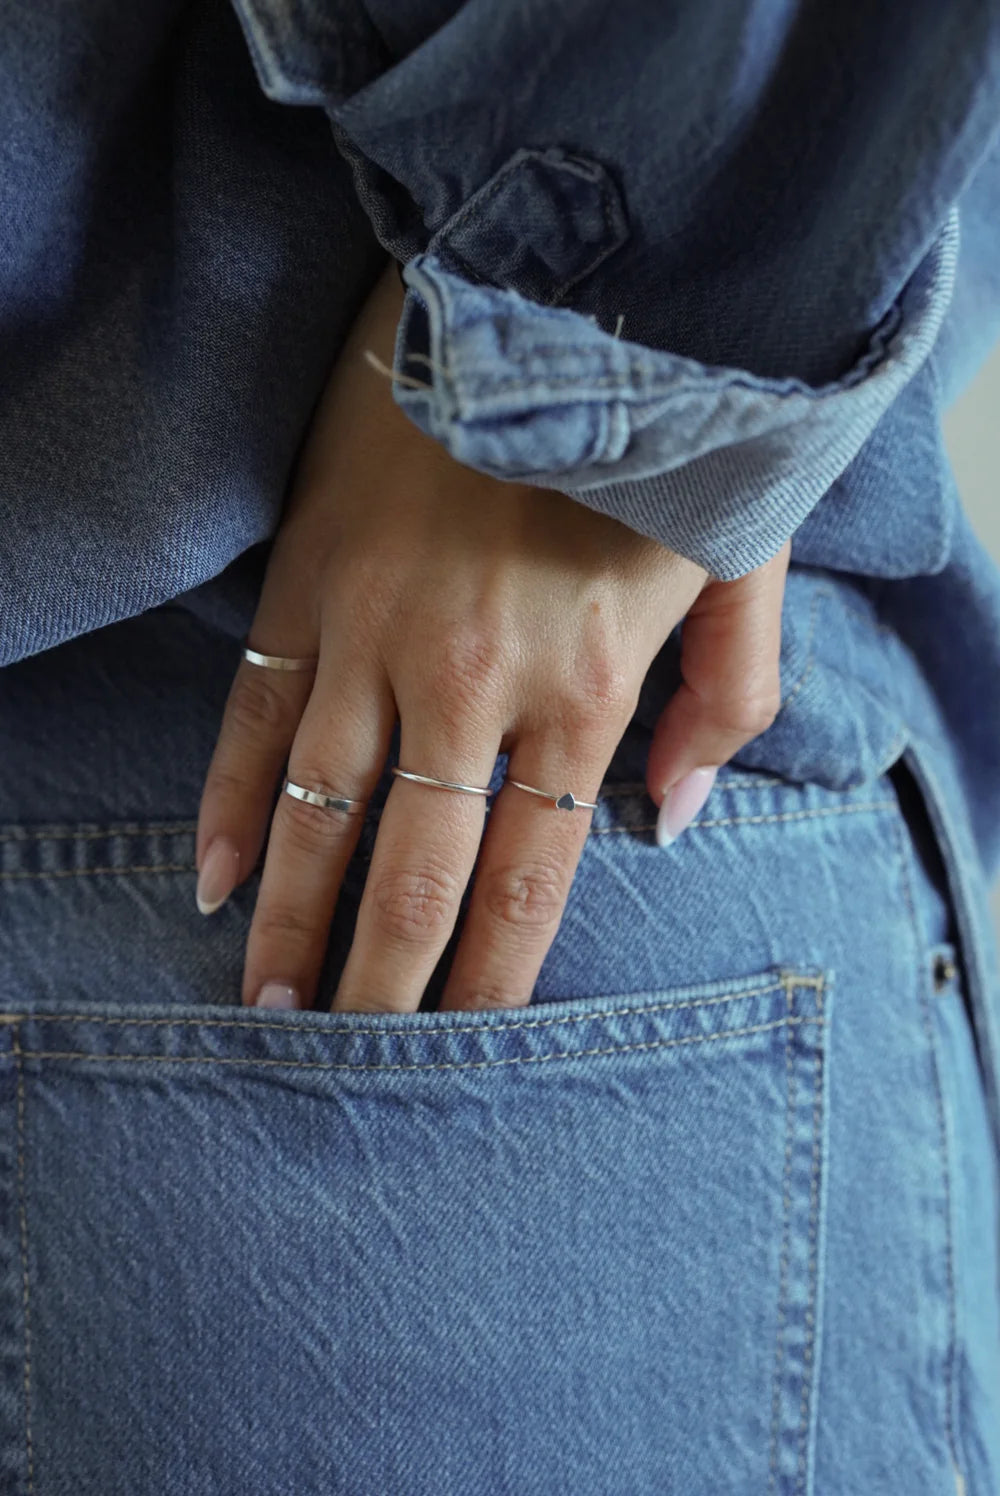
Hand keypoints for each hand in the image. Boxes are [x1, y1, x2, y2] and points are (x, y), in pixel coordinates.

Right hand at [195, 259, 789, 1012]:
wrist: (563, 279)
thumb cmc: (664, 435)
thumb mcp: (740, 566)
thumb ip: (726, 706)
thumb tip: (671, 823)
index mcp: (583, 689)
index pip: (527, 881)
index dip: (490, 983)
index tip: (461, 1052)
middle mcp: (470, 680)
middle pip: (413, 874)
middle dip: (381, 983)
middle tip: (346, 1058)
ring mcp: (376, 630)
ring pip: (317, 811)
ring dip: (288, 920)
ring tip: (268, 1005)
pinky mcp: (310, 577)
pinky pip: (251, 714)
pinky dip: (225, 802)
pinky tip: (206, 878)